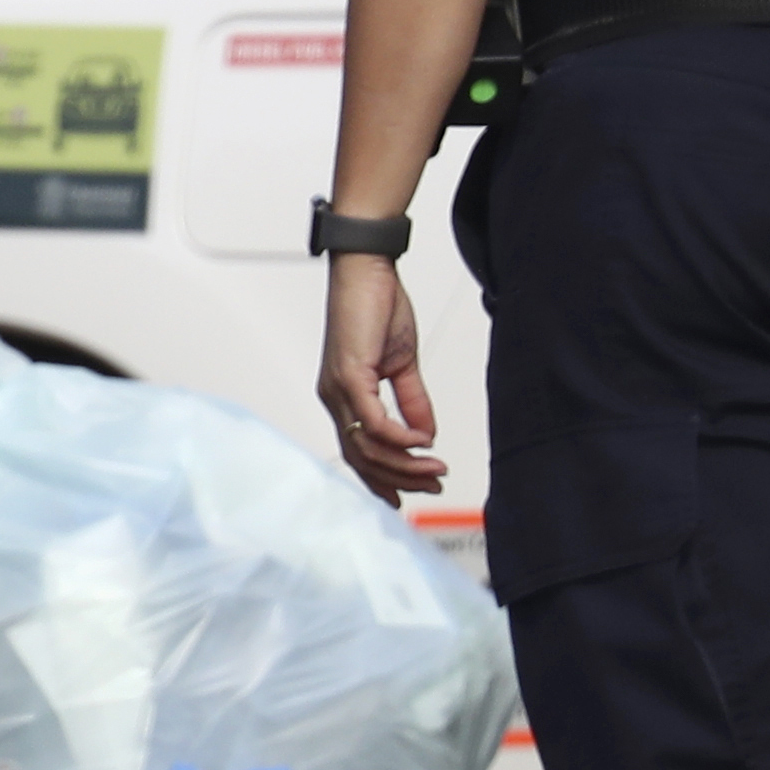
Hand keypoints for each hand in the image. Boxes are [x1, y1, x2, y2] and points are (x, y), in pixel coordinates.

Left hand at [318, 252, 442, 504]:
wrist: (367, 271)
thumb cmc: (377, 309)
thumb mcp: (402, 364)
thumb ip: (413, 401)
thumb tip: (427, 435)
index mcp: (344, 397)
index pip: (358, 452)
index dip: (383, 478)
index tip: (410, 497)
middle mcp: (334, 398)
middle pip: (361, 458)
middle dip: (399, 479)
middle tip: (433, 485)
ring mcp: (338, 389)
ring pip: (366, 447)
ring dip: (405, 464)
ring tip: (435, 469)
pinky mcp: (348, 375)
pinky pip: (372, 422)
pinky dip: (400, 437)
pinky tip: (422, 443)